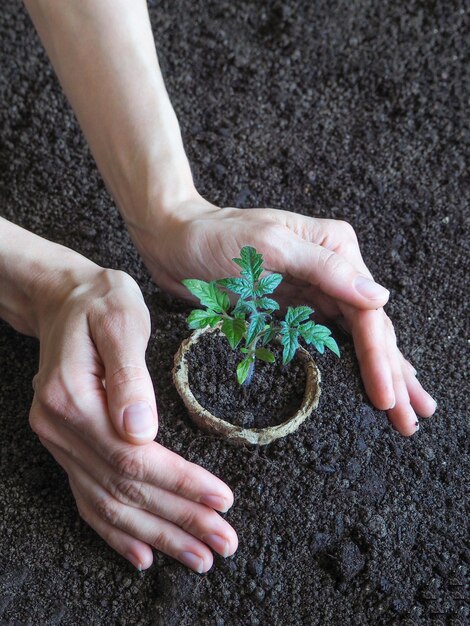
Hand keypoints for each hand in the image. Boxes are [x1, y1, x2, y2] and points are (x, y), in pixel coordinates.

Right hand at [29, 263, 236, 571]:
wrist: (64, 299)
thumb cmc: (100, 302)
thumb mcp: (120, 320)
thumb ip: (129, 373)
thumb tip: (141, 429)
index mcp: (73, 399)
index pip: (133, 456)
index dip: (180, 483)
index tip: (221, 500)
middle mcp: (60, 429)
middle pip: (124, 488)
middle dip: (178, 520)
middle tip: (224, 542)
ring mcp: (59, 442)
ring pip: (109, 503)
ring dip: (156, 535)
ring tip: (198, 557)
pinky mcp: (67, 446)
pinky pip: (88, 499)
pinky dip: (116, 532)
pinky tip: (143, 554)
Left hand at [128, 193, 435, 435]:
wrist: (173, 240)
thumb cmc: (214, 238)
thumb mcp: (270, 246)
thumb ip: (325, 269)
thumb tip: (380, 298)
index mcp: (335, 249)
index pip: (368, 313)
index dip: (380, 359)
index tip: (387, 399)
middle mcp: (332, 270)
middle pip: (372, 330)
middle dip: (395, 375)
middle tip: (413, 419)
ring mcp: (315, 292)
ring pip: (358, 340)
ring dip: (383, 374)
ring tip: (408, 411)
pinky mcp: (294, 310)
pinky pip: (332, 343)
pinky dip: (353, 367)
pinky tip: (369, 385)